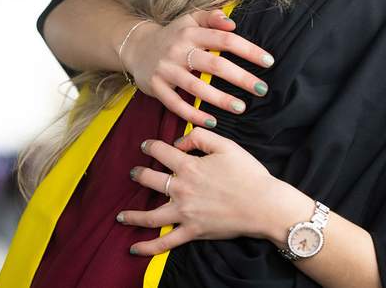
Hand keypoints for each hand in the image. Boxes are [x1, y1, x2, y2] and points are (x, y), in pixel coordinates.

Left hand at [118, 128, 311, 255]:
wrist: (263, 204)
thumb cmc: (248, 173)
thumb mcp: (227, 145)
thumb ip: (200, 137)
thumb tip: (180, 142)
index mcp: (190, 166)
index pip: (161, 152)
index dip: (151, 146)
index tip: (147, 145)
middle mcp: (181, 189)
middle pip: (150, 180)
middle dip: (139, 174)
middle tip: (134, 173)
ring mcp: (184, 213)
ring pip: (149, 215)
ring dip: (132, 214)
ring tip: (121, 215)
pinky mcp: (192, 231)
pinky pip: (165, 242)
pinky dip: (148, 247)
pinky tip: (134, 248)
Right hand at [122, 10, 274, 127]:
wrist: (136, 47)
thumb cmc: (173, 35)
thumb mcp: (190, 19)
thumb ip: (212, 17)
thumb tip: (232, 23)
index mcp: (191, 32)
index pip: (225, 40)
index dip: (248, 50)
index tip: (269, 62)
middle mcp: (179, 50)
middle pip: (215, 65)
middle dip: (241, 78)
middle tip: (262, 89)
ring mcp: (166, 69)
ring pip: (196, 87)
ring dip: (220, 99)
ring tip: (241, 107)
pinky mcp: (156, 87)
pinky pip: (176, 104)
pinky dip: (193, 114)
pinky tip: (212, 122)